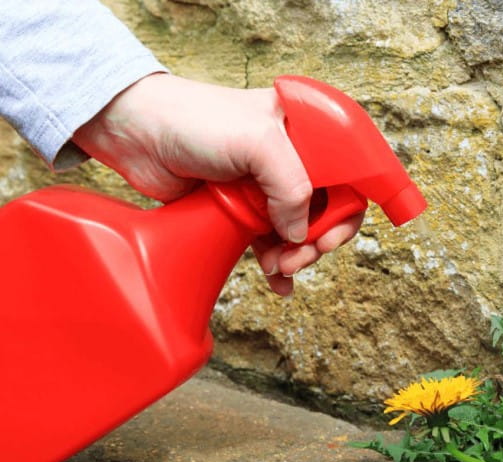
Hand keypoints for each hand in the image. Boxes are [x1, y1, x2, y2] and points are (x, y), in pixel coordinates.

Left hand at [72, 72, 361, 295]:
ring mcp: (267, 186)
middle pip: (328, 209)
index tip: (330, 235)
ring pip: (300, 231)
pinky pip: (271, 242)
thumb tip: (301, 234)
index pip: (349, 174)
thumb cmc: (194, 121)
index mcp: (307, 131)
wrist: (135, 134)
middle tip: (300, 256)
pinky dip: (278, 264)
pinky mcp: (242, 209)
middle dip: (319, 239)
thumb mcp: (258, 143)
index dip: (348, 208)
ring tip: (280, 267)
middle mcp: (292, 158)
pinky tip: (277, 281)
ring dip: (297, 255)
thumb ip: (292, 187)